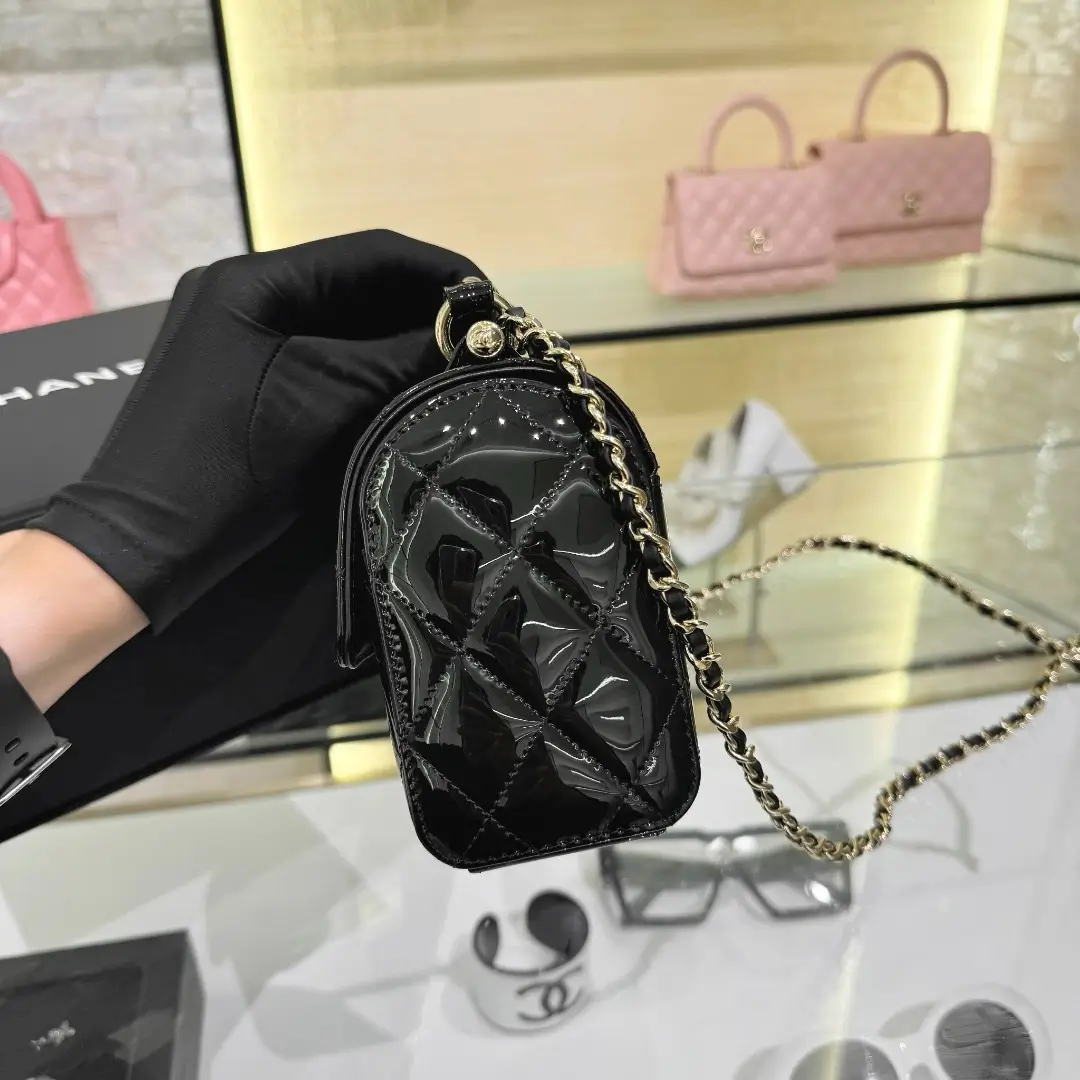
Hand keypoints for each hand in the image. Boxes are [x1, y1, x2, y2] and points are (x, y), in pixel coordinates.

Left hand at [29, 230, 480, 629]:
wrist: (145, 541)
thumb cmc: (228, 465)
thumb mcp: (323, 404)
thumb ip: (397, 361)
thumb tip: (468, 339)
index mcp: (252, 280)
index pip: (368, 253)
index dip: (438, 272)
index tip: (494, 301)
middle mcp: (243, 291)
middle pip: (354, 283)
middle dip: (423, 306)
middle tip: (485, 336)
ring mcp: (238, 332)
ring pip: (340, 320)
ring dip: (399, 336)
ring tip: (460, 359)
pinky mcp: (242, 372)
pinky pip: (318, 353)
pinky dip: (367, 364)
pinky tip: (410, 381)